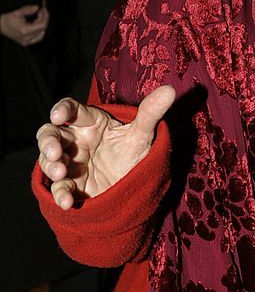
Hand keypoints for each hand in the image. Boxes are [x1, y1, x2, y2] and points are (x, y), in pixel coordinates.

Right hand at [0, 2, 48, 45]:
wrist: (0, 27)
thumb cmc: (6, 20)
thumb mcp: (16, 12)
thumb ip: (27, 9)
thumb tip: (36, 7)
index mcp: (25, 31)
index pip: (42, 25)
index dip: (45, 16)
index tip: (43, 9)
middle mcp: (27, 38)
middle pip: (42, 28)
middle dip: (44, 18)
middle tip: (41, 11)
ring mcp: (27, 41)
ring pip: (41, 33)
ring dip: (42, 24)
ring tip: (39, 17)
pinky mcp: (27, 43)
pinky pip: (38, 38)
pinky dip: (40, 31)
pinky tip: (38, 25)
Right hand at [37, 86, 175, 209]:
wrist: (134, 188)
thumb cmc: (134, 154)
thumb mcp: (142, 136)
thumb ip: (150, 113)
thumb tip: (170, 90)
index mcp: (91, 123)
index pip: (72, 110)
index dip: (62, 110)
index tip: (59, 116)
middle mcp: (76, 141)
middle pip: (51, 134)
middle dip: (48, 141)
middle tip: (55, 151)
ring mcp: (69, 163)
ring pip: (49, 160)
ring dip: (51, 166)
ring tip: (60, 172)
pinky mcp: (69, 185)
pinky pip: (58, 188)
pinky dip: (60, 194)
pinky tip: (67, 201)